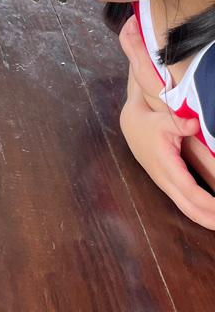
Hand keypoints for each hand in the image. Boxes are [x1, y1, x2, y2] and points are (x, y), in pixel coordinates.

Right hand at [119, 15, 214, 227]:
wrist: (130, 122)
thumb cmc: (147, 121)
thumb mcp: (160, 118)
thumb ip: (177, 122)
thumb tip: (194, 123)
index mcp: (165, 166)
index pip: (191, 193)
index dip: (209, 204)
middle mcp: (165, 179)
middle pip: (190, 208)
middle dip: (211, 219)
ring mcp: (165, 183)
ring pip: (187, 209)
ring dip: (206, 218)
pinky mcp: (167, 182)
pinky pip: (185, 202)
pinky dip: (199, 210)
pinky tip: (212, 212)